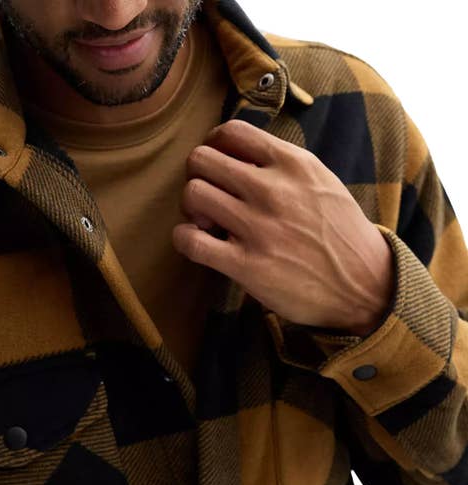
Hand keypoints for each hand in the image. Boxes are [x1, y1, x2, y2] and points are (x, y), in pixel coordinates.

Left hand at [172, 119, 394, 334]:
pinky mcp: (247, 266)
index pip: (231, 132)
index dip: (213, 145)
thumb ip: (283, 165)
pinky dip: (184, 239)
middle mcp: (273, 190)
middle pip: (201, 160)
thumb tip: (238, 156)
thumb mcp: (322, 183)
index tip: (217, 165)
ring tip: (206, 222)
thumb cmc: (340, 233)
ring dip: (190, 208)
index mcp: (293, 164)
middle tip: (209, 195)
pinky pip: (190, 241)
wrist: (366, 286)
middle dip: (197, 176)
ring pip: (192, 194)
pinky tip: (198, 243)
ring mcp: (259, 228)